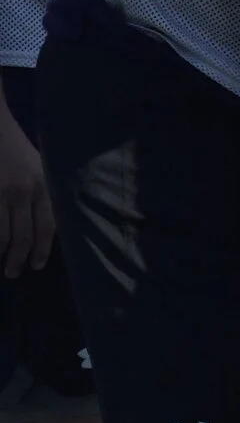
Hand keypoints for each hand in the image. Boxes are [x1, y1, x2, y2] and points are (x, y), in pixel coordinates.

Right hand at [0, 117, 49, 278]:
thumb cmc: (17, 149)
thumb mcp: (40, 168)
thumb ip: (45, 193)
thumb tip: (51, 225)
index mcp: (43, 186)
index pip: (47, 227)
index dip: (42, 250)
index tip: (37, 265)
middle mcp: (23, 191)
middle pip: (22, 236)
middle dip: (18, 259)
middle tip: (14, 272)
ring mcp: (0, 193)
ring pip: (1, 234)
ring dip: (0, 252)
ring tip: (1, 262)